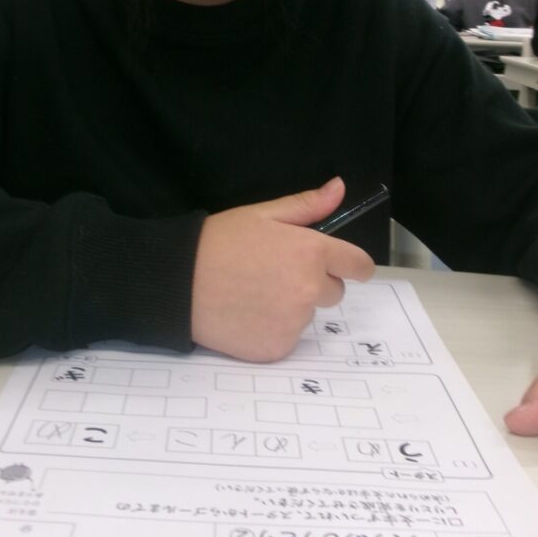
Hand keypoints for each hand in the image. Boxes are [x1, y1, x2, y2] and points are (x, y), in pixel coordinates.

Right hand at [191, 177, 374, 361]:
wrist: (178, 282)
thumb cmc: (218, 242)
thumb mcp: (262, 215)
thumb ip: (307, 206)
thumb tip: (339, 188)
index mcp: (311, 253)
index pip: (358, 266)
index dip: (352, 265)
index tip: (342, 266)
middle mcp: (309, 290)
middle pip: (333, 292)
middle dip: (314, 283)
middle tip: (276, 274)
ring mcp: (294, 323)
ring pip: (307, 315)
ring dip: (291, 307)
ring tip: (254, 293)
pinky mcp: (277, 348)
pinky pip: (287, 338)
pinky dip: (273, 330)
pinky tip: (247, 314)